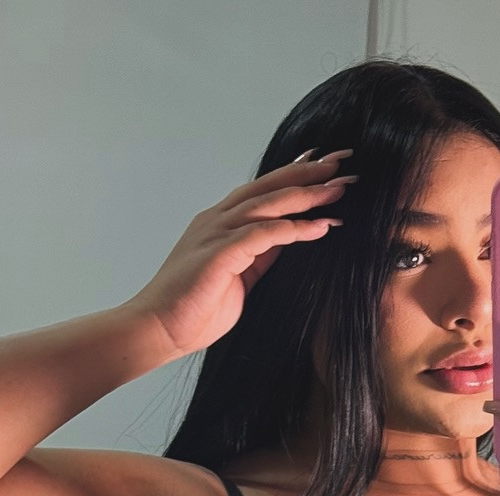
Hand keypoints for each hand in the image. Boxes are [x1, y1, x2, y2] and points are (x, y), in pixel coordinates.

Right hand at [131, 150, 352, 359]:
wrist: (157, 330)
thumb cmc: (192, 312)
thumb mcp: (239, 279)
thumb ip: (259, 256)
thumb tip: (285, 240)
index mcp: (219, 224)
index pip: (261, 191)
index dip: (292, 176)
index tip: (321, 164)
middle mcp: (217, 220)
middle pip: (269, 187)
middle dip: (308, 173)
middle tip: (342, 161)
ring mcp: (216, 233)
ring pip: (269, 203)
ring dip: (307, 194)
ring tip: (340, 188)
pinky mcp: (219, 253)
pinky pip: (264, 234)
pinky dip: (294, 228)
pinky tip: (321, 225)